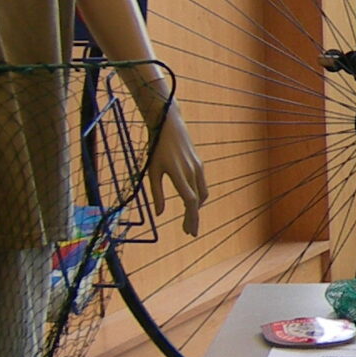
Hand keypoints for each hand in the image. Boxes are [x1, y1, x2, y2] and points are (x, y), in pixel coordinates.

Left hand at [148, 106, 205, 236]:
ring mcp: (198, 168)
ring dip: (197, 208)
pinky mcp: (199, 164)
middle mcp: (192, 172)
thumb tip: (159, 214)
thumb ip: (156, 193)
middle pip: (197, 202)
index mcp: (179, 174)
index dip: (190, 218)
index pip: (189, 202)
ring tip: (189, 219)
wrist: (170, 125)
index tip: (188, 231)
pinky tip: (193, 202)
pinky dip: (199, 197)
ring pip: (202, 194)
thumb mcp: (153, 171)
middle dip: (193, 218)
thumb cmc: (157, 148)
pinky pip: (202, 185)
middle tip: (189, 232)